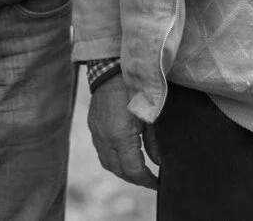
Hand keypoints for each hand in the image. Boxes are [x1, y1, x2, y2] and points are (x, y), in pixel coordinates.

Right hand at [88, 74, 159, 189]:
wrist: (110, 70)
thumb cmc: (135, 91)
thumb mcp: (150, 118)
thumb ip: (154, 143)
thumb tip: (159, 163)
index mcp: (120, 136)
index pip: (133, 170)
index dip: (146, 180)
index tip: (157, 183)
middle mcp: (105, 138)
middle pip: (118, 170)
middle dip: (134, 178)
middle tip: (148, 180)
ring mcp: (96, 133)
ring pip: (107, 163)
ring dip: (122, 170)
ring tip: (136, 171)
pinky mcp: (93, 126)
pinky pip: (101, 151)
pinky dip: (112, 159)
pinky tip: (123, 156)